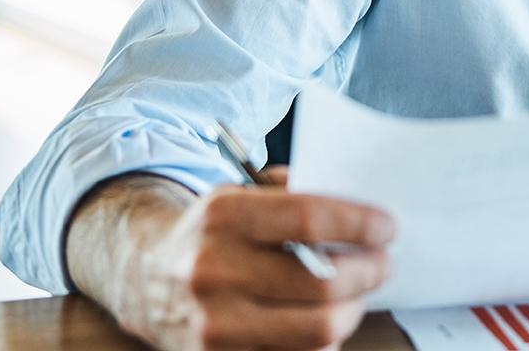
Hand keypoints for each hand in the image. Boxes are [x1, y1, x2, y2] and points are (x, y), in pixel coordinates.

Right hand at [95, 171, 395, 350]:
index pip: (309, 219)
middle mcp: (212, 270)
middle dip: (368, 273)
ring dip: (351, 312)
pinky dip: (323, 343)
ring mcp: (214, 324)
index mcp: (221, 216)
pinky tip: (325, 322)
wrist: (142, 275)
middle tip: (382, 264)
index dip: (360, 224)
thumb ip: (293, 196)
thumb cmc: (209, 233)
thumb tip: (357, 216)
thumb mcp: (239, 194)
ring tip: (356, 295)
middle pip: (322, 284)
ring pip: (317, 331)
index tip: (386, 228)